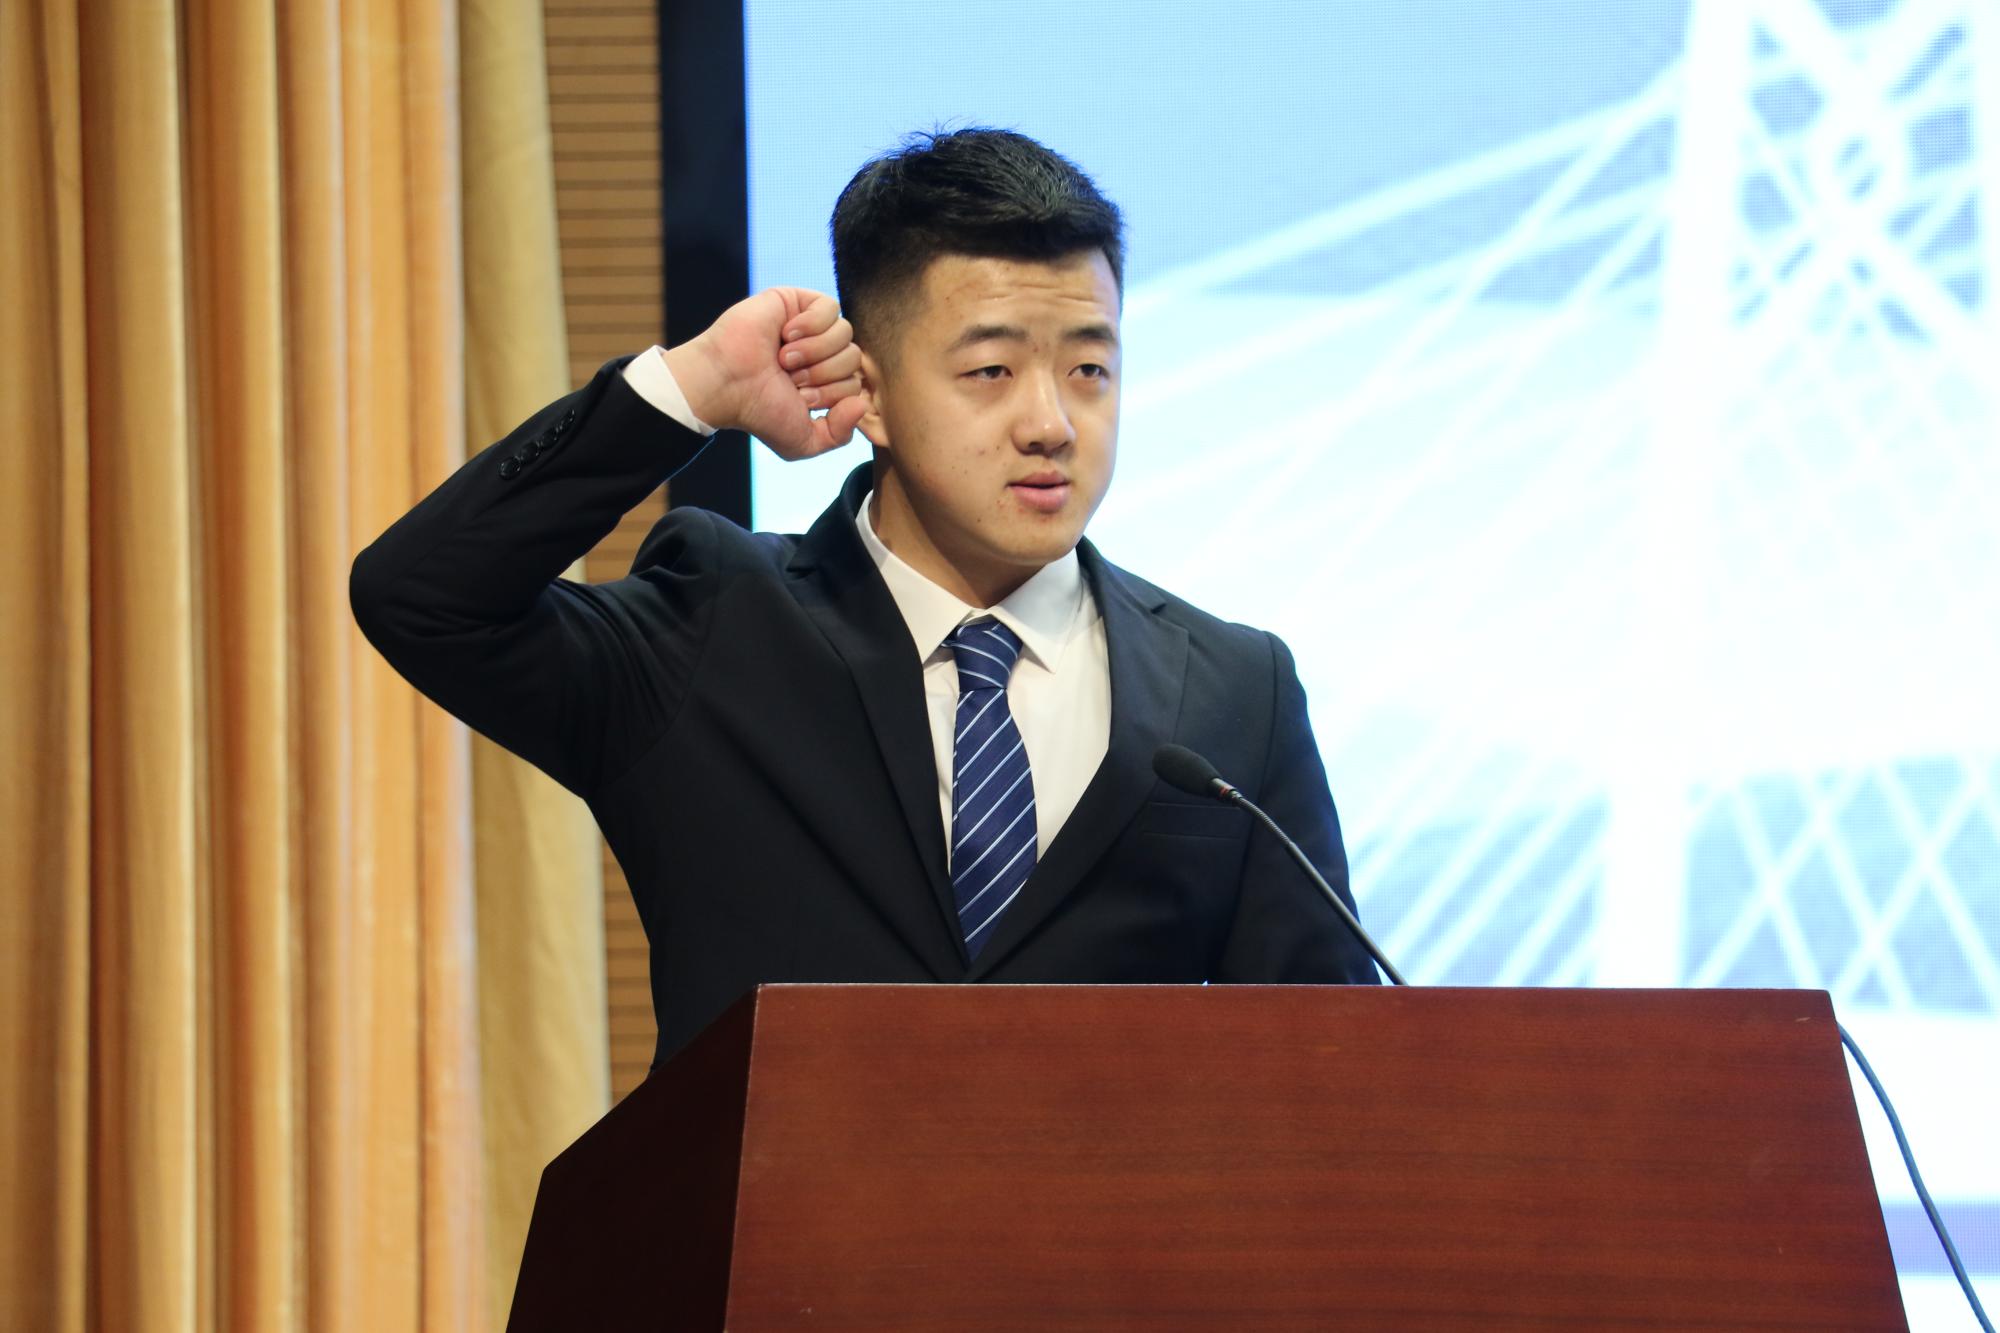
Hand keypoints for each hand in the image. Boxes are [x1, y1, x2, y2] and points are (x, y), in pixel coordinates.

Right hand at [661, 288, 867, 459]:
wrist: (726, 384)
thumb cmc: (758, 411)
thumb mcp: (803, 442)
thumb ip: (839, 435)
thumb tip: (863, 404)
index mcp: (825, 382)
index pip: (856, 385)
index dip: (831, 395)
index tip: (797, 396)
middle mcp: (821, 354)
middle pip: (854, 358)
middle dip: (822, 374)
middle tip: (789, 377)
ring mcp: (810, 327)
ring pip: (845, 334)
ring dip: (814, 352)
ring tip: (784, 358)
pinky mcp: (798, 301)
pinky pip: (830, 306)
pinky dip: (811, 325)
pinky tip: (786, 334)